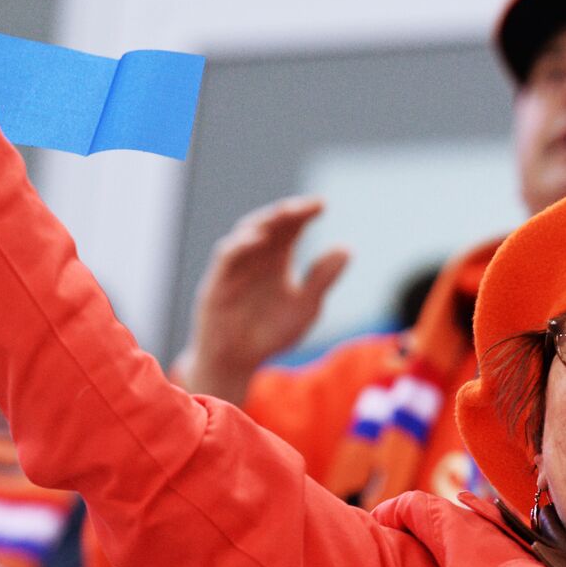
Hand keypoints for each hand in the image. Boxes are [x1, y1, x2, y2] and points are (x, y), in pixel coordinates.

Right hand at [178, 197, 348, 404]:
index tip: (322, 204)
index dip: (304, 212)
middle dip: (285, 213)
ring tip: (284, 214)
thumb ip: (322, 279)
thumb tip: (347, 248)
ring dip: (264, 222)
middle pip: (270, 224)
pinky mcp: (217, 282)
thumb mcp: (305, 307)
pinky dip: (240, 245)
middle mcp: (255, 256)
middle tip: (304, 206)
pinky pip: (226, 257)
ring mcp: (235, 267)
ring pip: (246, 233)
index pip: (291, 227)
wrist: (238, 362)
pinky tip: (257, 239)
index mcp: (277, 258)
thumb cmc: (271, 333)